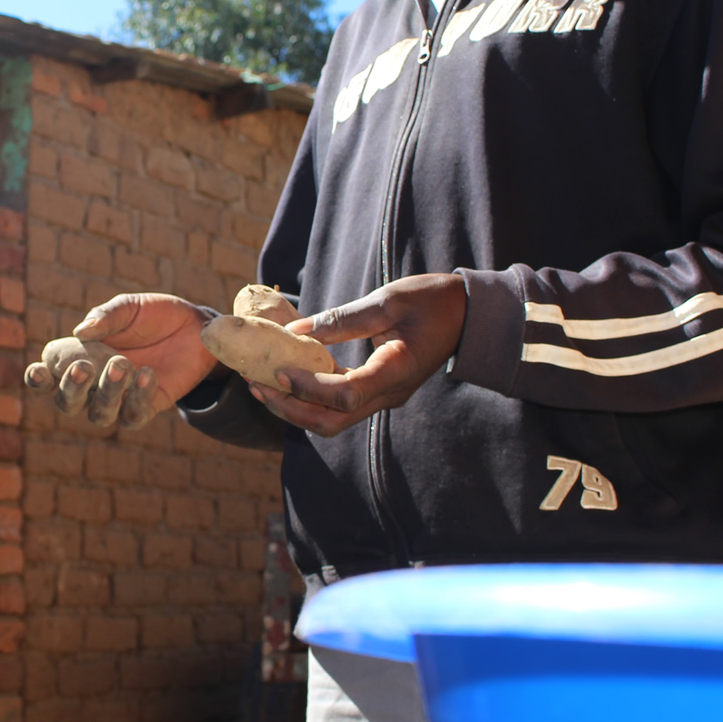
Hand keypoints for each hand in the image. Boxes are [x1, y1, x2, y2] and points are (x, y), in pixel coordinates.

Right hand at [22, 293, 219, 428]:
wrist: (195, 327)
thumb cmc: (153, 316)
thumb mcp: (128, 308)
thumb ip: (105, 317)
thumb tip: (81, 331)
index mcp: (80, 357)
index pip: (50, 375)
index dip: (39, 378)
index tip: (40, 371)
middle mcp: (94, 384)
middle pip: (68, 403)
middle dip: (71, 389)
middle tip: (84, 367)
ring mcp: (120, 398)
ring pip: (99, 414)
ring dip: (106, 393)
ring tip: (122, 364)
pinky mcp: (147, 407)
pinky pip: (134, 416)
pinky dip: (138, 398)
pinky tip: (148, 374)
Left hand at [248, 273, 466, 436]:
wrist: (467, 314)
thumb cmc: (432, 301)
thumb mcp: (388, 301)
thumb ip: (342, 319)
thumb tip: (295, 332)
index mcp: (397, 373)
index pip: (344, 396)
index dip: (307, 387)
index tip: (276, 370)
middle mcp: (390, 394)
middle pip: (331, 420)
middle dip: (290, 408)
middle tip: (255, 384)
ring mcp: (384, 396)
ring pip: (332, 419)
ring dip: (295, 406)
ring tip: (261, 383)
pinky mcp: (377, 389)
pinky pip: (339, 404)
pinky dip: (309, 395)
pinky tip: (286, 376)